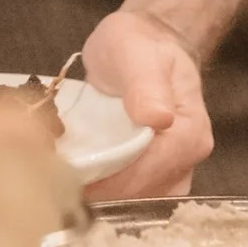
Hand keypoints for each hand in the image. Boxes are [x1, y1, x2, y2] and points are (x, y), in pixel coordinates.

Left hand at [78, 7, 211, 201]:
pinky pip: (130, 195)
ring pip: (137, 202)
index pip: (151, 172)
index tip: (72, 180)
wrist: (143, 45)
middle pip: (145, 194)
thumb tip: (157, 118)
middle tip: (58, 187)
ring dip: (101, 199)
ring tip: (62, 187)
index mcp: (189, 133)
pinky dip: (103, 193)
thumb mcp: (136, 53)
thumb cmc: (139, 46)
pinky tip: (75, 183)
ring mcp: (172, 171)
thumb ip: (147, 85)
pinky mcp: (153, 175)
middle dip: (103, 194)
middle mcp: (187, 159)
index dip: (113, 180)